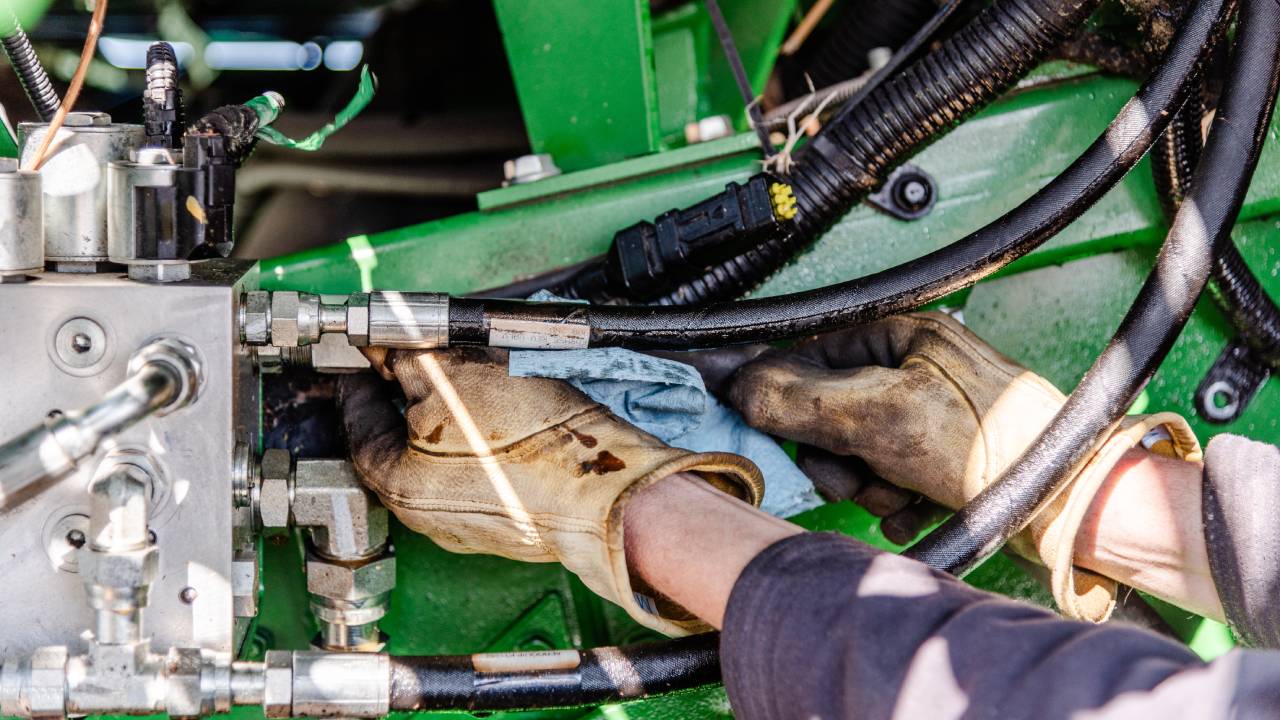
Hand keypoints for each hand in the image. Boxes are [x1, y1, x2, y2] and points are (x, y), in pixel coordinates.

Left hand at [338, 347, 763, 635]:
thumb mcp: (457, 375)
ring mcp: (466, 522)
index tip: (370, 348)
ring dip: (452, 415)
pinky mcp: (507, 521)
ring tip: (480, 381)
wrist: (605, 489)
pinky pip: (480, 471)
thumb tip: (385, 348)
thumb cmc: (534, 442)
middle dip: (411, 391)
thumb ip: (409, 357)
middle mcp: (423, 514)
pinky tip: (512, 417)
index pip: (358, 417)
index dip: (364, 372)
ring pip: (442, 455)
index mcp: (395, 483)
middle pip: (400, 437)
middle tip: (427, 355)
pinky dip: (485, 441)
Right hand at [723, 312, 1200, 621]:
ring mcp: (923, 415)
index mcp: (898, 335)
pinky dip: (891, 502)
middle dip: (837, 456)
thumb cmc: (996, 446)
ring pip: (852, 453)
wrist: (1066, 505)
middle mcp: (910, 368)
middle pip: (826, 412)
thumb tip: (739, 384)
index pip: (807, 356)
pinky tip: (914, 508)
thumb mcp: (882, 415)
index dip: (784, 399)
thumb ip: (803, 398)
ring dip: (866, 484)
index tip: (769, 431)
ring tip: (899, 492)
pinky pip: (882, 479)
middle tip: (857, 472)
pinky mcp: (934, 459)